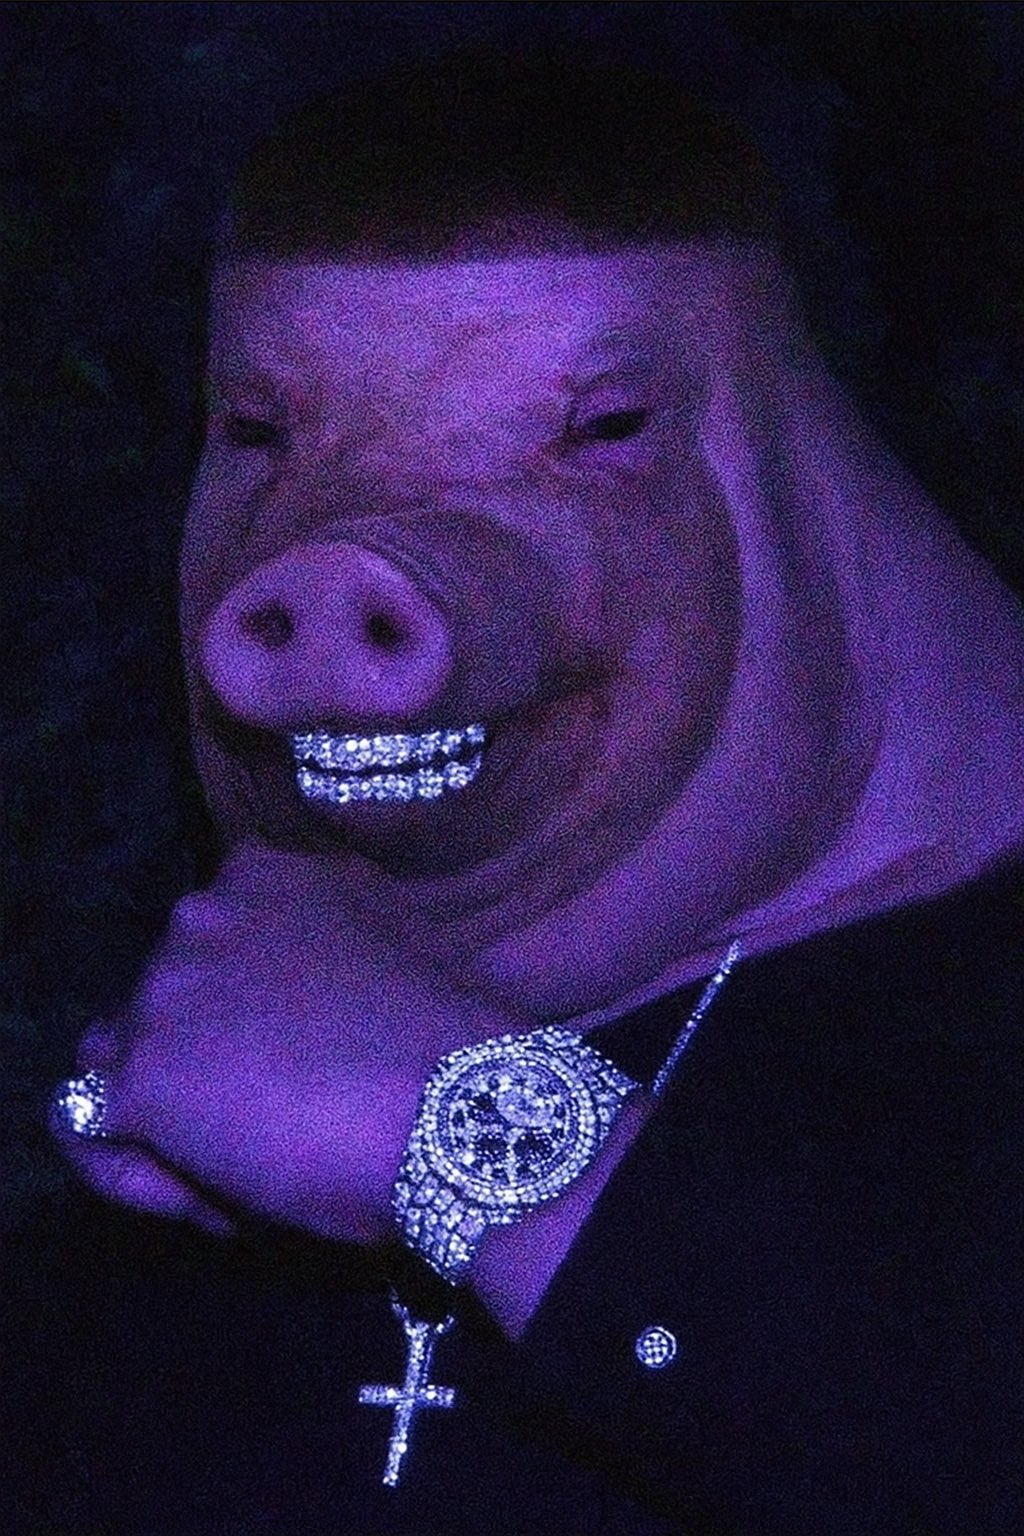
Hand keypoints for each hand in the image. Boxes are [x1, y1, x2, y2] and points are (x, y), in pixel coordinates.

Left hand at [54, 840, 516, 1241]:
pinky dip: (155, 1179)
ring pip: (119, 1063)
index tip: (291, 1061)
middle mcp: (199, 914)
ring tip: (250, 1170)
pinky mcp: (140, 1075)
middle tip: (277, 1123)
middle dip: (202, 1064)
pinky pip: (99, 1135)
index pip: (205, 944)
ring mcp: (163, 991)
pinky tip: (233, 1206)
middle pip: (160, 1002)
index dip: (237, 1014)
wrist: (462, 1110)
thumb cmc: (449, 1042)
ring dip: (169, 1116)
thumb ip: (318, 939)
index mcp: (260, 874)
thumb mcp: (384, 941)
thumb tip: (288, 983)